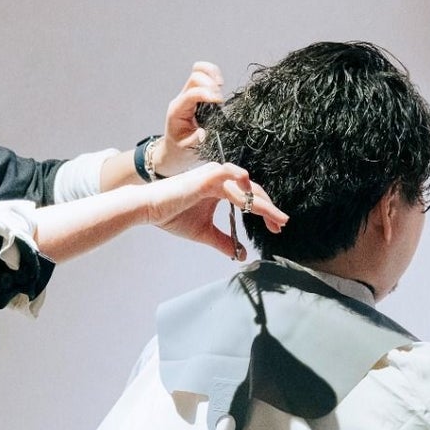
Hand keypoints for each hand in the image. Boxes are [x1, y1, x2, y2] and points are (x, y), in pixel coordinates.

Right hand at [144, 162, 289, 258]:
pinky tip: (251, 193)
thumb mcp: (205, 233)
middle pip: (253, 191)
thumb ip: (224, 241)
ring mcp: (214, 175)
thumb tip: (241, 255)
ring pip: (246, 186)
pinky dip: (241, 180)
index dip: (265, 212)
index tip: (277, 227)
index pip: (250, 197)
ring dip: (261, 201)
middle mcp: (220, 178)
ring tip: (274, 217)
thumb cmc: (172, 215)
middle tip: (281, 224)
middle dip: (269, 209)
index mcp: (221, 187)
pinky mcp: (205, 176)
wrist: (149, 209)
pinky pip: (229, 174)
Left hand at [154, 62, 223, 177]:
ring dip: (212, 75)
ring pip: (199, 71)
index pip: (192, 94)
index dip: (207, 94)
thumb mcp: (187, 149)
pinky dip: (214, 77)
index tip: (220, 102)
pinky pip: (204, 77)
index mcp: (177, 110)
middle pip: (195, 76)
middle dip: (210, 83)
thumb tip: (204, 132)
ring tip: (220, 86)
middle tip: (220, 98)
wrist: (174, 150)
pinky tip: (220, 87)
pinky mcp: (197, 95)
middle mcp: (182, 99)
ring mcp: (189, 95)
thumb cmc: (180, 149)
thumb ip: (195, 141)